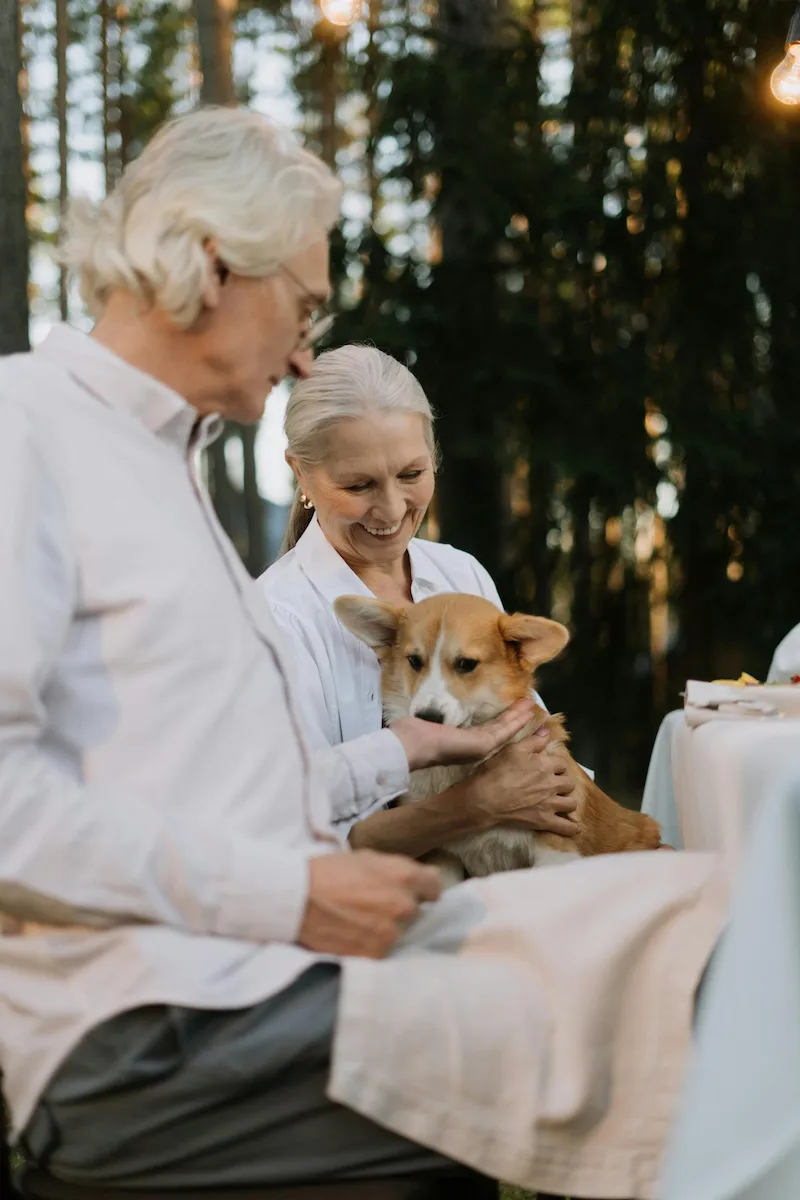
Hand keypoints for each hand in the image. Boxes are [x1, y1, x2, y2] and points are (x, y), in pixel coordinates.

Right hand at [298, 850, 441, 957]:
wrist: (296, 899)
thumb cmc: (327, 871)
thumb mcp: (366, 858)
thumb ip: (395, 869)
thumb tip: (413, 880)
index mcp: (404, 875)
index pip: (435, 886)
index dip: (423, 889)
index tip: (414, 893)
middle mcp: (403, 906)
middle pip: (415, 911)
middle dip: (400, 908)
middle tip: (375, 906)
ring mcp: (390, 934)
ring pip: (399, 933)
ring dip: (386, 928)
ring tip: (360, 921)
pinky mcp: (375, 955)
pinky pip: (382, 950)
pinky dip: (371, 944)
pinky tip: (353, 934)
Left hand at [389, 698, 535, 771]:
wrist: (413, 745)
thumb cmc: (417, 734)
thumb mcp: (432, 724)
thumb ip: (440, 722)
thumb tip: (433, 714)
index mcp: (463, 744)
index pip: (487, 731)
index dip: (502, 722)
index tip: (513, 713)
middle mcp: (474, 747)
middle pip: (500, 730)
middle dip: (514, 718)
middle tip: (529, 707)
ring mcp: (480, 747)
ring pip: (505, 729)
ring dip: (518, 717)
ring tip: (531, 705)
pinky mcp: (483, 744)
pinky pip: (504, 730)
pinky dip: (516, 720)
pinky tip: (526, 712)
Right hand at [463, 731, 578, 837]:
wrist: (485, 799)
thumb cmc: (496, 771)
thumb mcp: (512, 749)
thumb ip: (533, 740)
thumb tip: (547, 730)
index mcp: (545, 765)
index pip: (562, 763)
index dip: (556, 764)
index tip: (550, 766)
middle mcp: (552, 784)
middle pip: (569, 783)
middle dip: (563, 782)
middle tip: (554, 783)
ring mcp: (550, 804)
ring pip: (571, 803)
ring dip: (568, 801)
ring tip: (561, 800)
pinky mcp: (544, 821)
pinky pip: (565, 827)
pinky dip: (572, 828)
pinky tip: (576, 828)